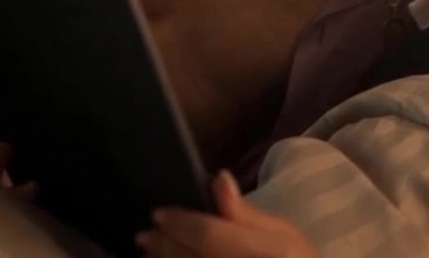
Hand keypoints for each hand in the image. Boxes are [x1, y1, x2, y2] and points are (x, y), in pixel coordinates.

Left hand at [136, 171, 318, 257]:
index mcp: (256, 250)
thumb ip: (245, 212)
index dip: (179, 223)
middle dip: (162, 245)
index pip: (208, 235)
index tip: (158, 213)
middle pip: (187, 257)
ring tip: (151, 251)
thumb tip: (217, 178)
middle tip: (145, 234)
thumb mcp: (282, 232)